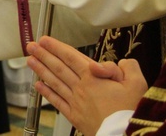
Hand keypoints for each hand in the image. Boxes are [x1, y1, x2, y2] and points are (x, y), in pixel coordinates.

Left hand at [26, 36, 146, 135]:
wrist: (125, 135)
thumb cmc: (132, 111)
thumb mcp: (136, 84)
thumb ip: (128, 68)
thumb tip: (121, 62)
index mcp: (94, 77)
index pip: (71, 57)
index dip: (57, 47)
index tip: (45, 39)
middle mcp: (81, 87)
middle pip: (59, 67)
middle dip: (44, 55)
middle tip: (31, 46)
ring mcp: (76, 102)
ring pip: (54, 82)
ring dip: (41, 70)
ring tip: (30, 60)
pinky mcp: (75, 116)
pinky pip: (57, 101)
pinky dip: (46, 93)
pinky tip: (37, 85)